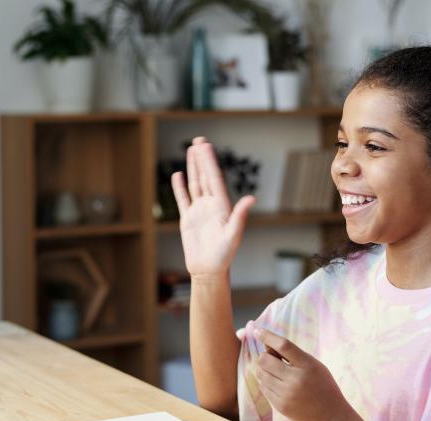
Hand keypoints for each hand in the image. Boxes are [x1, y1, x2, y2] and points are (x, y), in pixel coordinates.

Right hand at [171, 137, 255, 277]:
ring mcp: (199, 211)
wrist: (208, 270)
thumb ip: (240, 215)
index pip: (214, 179)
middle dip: (202, 159)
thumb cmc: (224, 255)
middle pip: (205, 177)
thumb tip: (251, 198)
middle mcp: (211, 205)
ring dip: (193, 168)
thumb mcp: (233, 234)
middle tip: (199, 140)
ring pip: (195, 184)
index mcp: (222, 206)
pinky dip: (180, 187)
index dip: (210, 162)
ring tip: (191, 151)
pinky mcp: (188, 219)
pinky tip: (178, 174)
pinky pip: (183, 199)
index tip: (206, 146)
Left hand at [254, 328, 351, 420]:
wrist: (329, 415)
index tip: (258, 330)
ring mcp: (287, 394)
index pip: (284, 345)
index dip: (268, 336)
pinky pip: (263, 387)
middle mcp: (296, 379)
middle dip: (265, 356)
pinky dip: (267, 383)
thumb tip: (266, 345)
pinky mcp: (280, 406)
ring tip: (278, 373)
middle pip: (265, 360)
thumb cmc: (322, 385)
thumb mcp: (313, 365)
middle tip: (273, 359)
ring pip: (260, 374)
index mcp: (308, 365)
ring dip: (264, 370)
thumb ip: (292, 355)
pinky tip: (279, 385)